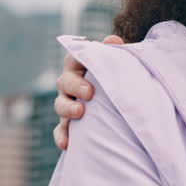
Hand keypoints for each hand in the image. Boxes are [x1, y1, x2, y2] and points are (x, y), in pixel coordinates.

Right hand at [53, 34, 123, 149]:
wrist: (124, 101)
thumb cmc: (120, 77)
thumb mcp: (120, 63)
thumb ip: (116, 53)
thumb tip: (113, 40)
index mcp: (82, 65)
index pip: (73, 59)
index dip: (78, 64)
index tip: (91, 75)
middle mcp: (71, 83)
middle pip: (64, 82)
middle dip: (75, 87)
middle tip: (89, 94)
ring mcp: (68, 103)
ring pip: (60, 105)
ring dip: (68, 109)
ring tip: (80, 113)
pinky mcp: (69, 124)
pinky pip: (61, 130)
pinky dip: (62, 136)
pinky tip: (67, 145)